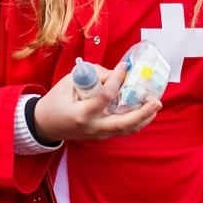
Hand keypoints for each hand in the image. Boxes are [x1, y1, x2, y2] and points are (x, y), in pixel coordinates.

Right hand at [31, 63, 161, 142]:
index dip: (117, 80)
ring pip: (126, 130)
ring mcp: (99, 134)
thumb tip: (117, 73)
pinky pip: (123, 130)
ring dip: (144, 118)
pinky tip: (146, 112)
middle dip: (142, 112)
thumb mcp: (69, 82)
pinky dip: (136, 121)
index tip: (125, 67)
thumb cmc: (56, 100)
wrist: (46, 124)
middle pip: (122, 123)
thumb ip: (93, 76)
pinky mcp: (103, 136)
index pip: (104, 97)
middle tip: (156, 101)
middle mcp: (92, 127)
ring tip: (156, 105)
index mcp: (81, 113)